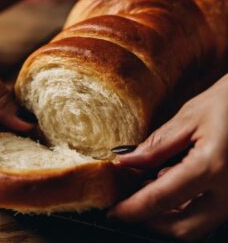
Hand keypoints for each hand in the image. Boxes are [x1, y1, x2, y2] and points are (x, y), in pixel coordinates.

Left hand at [109, 74, 227, 241]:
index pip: (162, 198)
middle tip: (127, 204)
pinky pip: (205, 214)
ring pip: (195, 225)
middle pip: (182, 228)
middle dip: (150, 221)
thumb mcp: (188, 119)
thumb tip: (126, 161)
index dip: (133, 208)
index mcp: (212, 167)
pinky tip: (167, 187)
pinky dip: (181, 208)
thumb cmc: (227, 103)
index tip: (114, 210)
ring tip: (144, 192)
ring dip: (165, 216)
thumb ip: (156, 146)